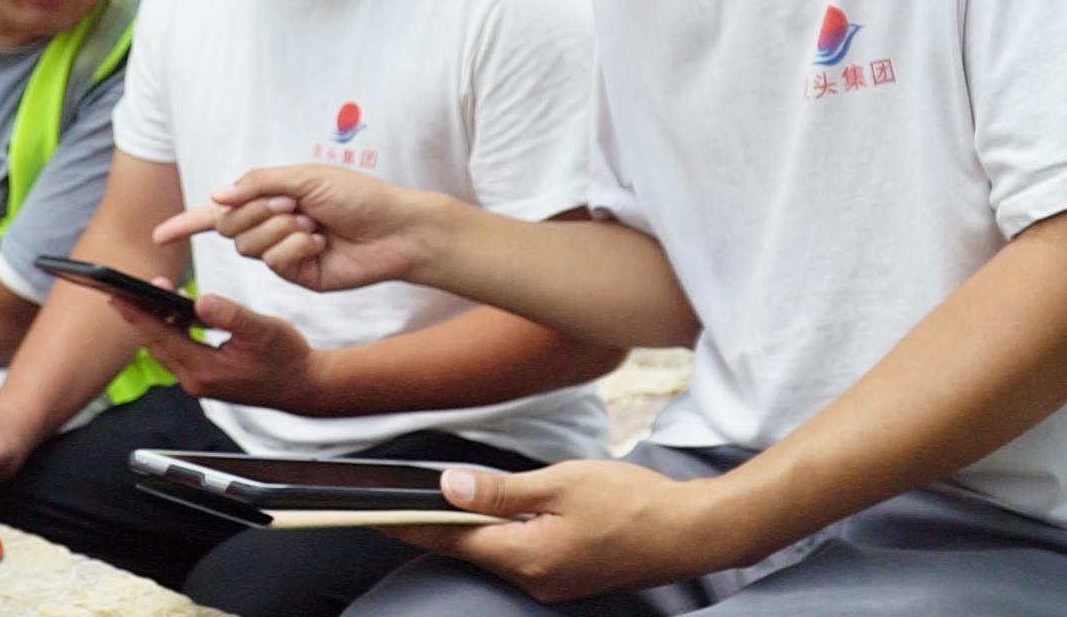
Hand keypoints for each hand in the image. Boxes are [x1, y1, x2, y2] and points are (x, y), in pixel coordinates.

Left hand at [110, 283, 327, 412]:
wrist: (305, 386)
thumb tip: (201, 301)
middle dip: (142, 315)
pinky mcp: (207, 378)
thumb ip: (230, 315)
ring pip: (166, 348)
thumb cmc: (288, 359)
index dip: (137, 315)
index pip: (160, 337)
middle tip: (129, 289)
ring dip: (157, 323)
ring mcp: (200, 381)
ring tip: (154, 296)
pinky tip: (179, 314)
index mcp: (204, 369)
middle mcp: (196, 379)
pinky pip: (179, 352)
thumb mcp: (262, 330)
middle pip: (157, 344)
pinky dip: (173, 331)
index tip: (117, 296)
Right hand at [152, 166, 436, 292]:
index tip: (158, 235)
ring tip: (312, 224)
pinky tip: (318, 242)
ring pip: (249, 245)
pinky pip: (274, 262)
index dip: (187, 223)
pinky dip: (293, 247)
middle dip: (257, 211)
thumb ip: (256, 183)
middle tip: (294, 205)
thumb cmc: (357, 196)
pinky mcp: (297, 275)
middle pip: (230, 225)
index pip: (218, 212)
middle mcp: (271, 227)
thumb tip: (215, 197)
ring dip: (280, 229)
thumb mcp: (304, 176)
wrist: (395, 228)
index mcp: (270, 199)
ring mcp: (282, 253)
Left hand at [385, 460, 752, 603]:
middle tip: (394, 505)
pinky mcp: (566, 577)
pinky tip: (492, 515)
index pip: (452, 539)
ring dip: (467, 529)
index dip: (411, 525)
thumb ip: (501, 491)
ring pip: (494, 552)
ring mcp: (551, 583)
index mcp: (527, 557)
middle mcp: (534, 579)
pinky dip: (498, 535)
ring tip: (434, 505)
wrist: (691, 532)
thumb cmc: (633, 503)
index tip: (375, 514)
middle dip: (432, 527)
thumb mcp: (561, 484)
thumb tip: (449, 489)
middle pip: (469, 549)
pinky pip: (520, 555)